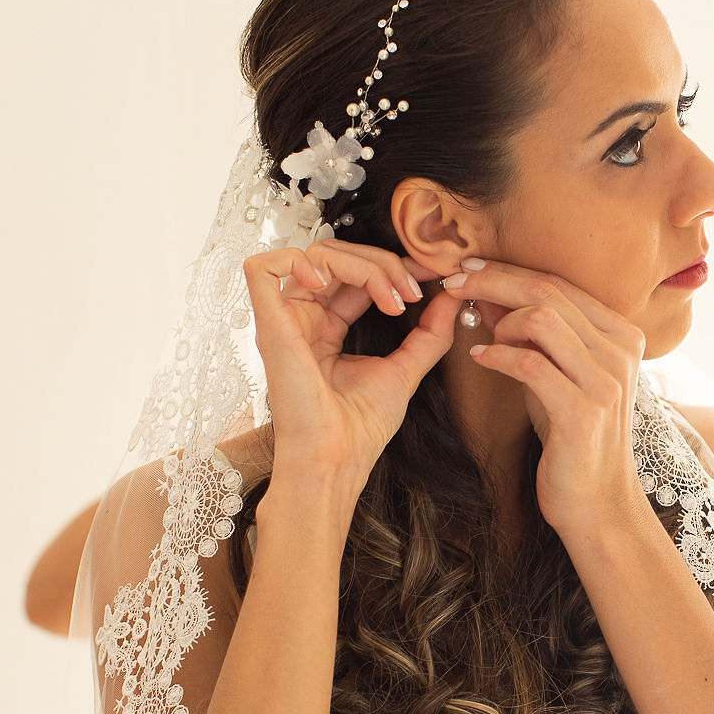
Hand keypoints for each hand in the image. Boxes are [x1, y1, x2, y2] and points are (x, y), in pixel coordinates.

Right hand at [245, 238, 459, 481]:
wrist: (337, 459)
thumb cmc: (360, 428)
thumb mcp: (405, 371)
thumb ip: (428, 333)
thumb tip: (450, 295)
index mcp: (327, 328)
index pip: (355, 274)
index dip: (392, 265)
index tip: (431, 273)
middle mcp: (303, 320)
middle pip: (338, 257)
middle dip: (384, 263)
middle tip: (414, 289)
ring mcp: (284, 320)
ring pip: (314, 255)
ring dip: (362, 264)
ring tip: (391, 298)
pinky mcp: (268, 324)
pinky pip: (263, 268)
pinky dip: (298, 261)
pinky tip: (328, 282)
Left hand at [442, 259, 646, 534]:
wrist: (596, 501)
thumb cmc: (571, 437)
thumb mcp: (553, 374)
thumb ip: (530, 335)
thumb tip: (485, 290)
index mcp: (622, 334)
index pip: (561, 282)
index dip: (509, 269)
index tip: (469, 266)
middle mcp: (621, 351)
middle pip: (549, 291)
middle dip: (494, 280)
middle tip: (454, 281)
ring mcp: (606, 381)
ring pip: (542, 318)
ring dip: (501, 322)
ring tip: (485, 340)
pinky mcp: (583, 411)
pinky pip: (531, 364)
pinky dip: (499, 355)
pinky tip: (481, 359)